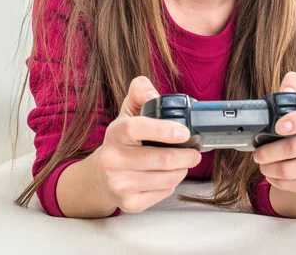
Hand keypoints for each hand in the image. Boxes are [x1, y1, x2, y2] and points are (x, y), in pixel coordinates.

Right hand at [94, 76, 201, 212]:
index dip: (163, 130)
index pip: (136, 128)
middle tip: (194, 153)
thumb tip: (153, 96)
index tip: (184, 132)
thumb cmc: (122, 139)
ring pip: (165, 179)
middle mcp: (112, 159)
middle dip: (186, 156)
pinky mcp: (128, 203)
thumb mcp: (128, 110)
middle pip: (161, 159)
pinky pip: (162, 194)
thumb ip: (140, 91)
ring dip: (182, 170)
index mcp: (115, 132)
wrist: (100, 176)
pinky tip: (167, 177)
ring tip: (183, 163)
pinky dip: (171, 185)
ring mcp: (119, 183)